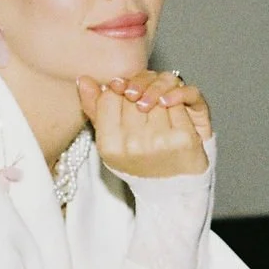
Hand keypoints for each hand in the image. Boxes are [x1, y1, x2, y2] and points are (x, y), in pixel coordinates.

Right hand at [75, 74, 208, 177]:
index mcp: (109, 146)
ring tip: (160, 113)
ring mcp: (159, 141)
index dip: (119, 93)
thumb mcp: (111, 141)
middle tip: (146, 104)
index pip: (109, 97)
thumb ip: (96, 109)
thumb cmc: (140, 161)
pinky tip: (175, 117)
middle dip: (140, 93)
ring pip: (156, 96)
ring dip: (159, 97)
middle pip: (133, 94)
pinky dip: (177, 104)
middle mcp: (132, 145)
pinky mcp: (183, 138)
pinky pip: (177, 103)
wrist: (173, 188)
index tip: (127, 100)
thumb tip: (84, 80)